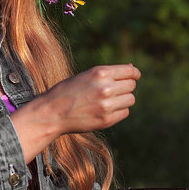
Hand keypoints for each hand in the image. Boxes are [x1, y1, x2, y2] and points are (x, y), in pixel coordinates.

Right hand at [10, 64, 139, 161]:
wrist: (53, 112)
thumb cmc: (69, 91)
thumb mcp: (87, 75)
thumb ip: (109, 73)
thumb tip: (132, 69)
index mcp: (101, 73)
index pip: (130, 72)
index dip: (134, 74)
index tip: (135, 76)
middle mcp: (106, 88)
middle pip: (131, 86)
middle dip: (126, 87)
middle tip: (115, 90)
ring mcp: (107, 105)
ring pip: (130, 100)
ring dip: (123, 99)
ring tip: (109, 101)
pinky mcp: (107, 120)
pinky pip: (124, 112)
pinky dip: (119, 111)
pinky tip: (105, 110)